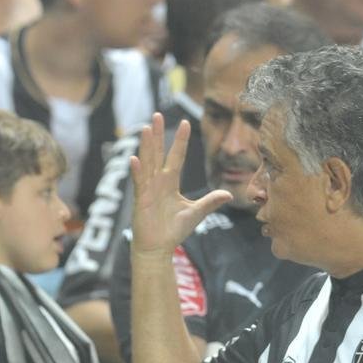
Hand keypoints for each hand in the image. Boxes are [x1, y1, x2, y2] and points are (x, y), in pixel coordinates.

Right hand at [129, 114, 230, 256]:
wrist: (158, 248)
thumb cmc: (173, 231)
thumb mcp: (196, 213)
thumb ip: (210, 201)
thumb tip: (228, 193)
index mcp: (170, 183)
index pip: (177, 157)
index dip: (180, 140)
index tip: (185, 122)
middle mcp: (158, 182)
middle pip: (158, 153)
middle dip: (159, 134)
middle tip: (157, 114)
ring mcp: (148, 190)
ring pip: (148, 163)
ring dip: (147, 146)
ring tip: (146, 129)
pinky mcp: (141, 200)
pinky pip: (139, 183)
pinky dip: (137, 172)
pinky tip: (134, 159)